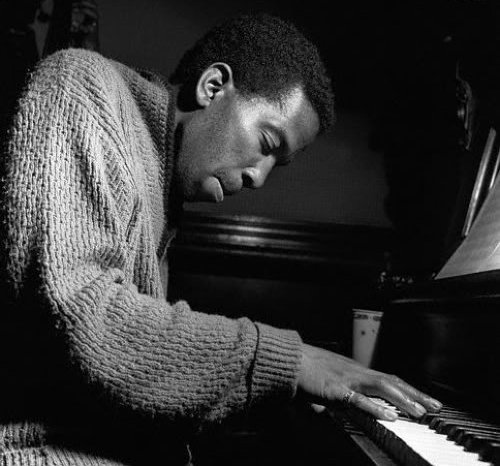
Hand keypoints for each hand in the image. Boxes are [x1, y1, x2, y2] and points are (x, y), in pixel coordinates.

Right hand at [298, 343, 441, 420]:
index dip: (407, 389)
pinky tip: (390, 416)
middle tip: (436, 405)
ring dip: (403, 400)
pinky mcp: (336, 389)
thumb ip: (333, 396)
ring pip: (382, 387)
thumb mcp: (326, 382)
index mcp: (356, 370)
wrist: (289, 359)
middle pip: (393, 381)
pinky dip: (376, 408)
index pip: (388, 378)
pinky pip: (359, 400)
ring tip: (421, 412)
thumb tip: (329, 409)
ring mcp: (347, 379)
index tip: (423, 398)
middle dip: (415, 394)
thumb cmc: (305, 369)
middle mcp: (356, 372)